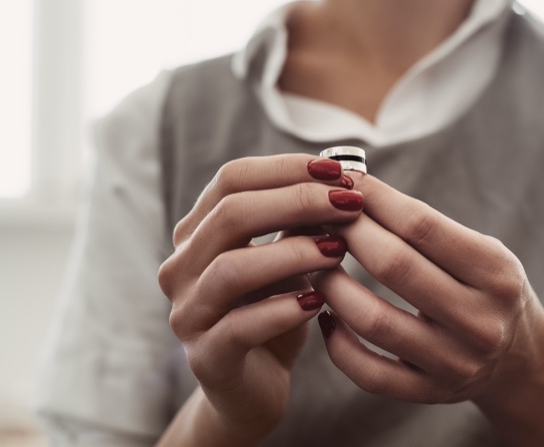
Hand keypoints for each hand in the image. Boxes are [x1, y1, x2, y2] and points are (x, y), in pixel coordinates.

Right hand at [157, 154, 361, 441]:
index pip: (232, 180)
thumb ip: (301, 222)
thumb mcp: (289, 259)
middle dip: (297, 202)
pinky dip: (283, 310)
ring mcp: (187, 313)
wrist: (255, 387)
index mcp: (197, 233)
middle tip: (349, 204)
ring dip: (293, 253)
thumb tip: (341, 178)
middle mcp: (181, 268)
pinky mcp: (206, 357)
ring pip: (231, 269)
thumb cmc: (274, 311)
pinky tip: (319, 303)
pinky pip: (241, 327)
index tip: (339, 172)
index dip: (286, 169)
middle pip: (230, 215)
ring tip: (338, 249)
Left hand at [311, 173, 543, 405]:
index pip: (422, 226)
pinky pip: (369, 372)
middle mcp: (480, 320)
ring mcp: (455, 362)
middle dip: (348, 233)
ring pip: (374, 321)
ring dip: (332, 285)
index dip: (376, 200)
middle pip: (395, 266)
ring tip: (315, 262)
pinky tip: (325, 315)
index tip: (344, 181)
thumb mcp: (480, 250)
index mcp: (495, 272)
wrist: (519, 357)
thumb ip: (427, 226)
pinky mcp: (430, 393)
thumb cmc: (486, 287)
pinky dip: (337, 344)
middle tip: (320, 216)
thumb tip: (355, 187)